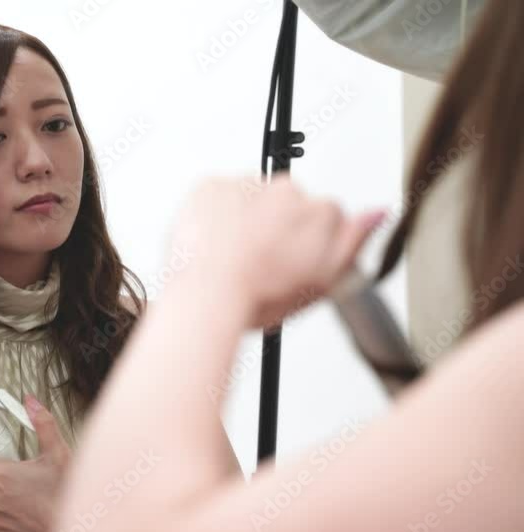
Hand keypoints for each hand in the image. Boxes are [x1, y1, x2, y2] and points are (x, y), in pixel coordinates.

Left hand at [0, 395, 70, 531]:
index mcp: (0, 475)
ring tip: (24, 492)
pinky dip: (5, 510)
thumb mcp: (57, 454)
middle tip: (17, 473)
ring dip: (0, 493)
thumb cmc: (64, 496)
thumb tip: (31, 403)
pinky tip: (24, 507)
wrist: (73, 531)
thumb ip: (42, 424)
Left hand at [171, 175, 384, 327]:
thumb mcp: (322, 282)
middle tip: (258, 261)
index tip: (290, 261)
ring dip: (244, 218)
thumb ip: (353, 242)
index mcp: (320, 213)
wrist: (206, 292)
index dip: (306, 242)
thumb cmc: (257, 295)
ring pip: (251, 197)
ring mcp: (248, 185)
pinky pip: (217, 194)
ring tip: (232, 256)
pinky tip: (213, 242)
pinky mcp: (212, 185)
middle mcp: (287, 191)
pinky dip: (214, 213)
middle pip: (287, 203)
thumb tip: (377, 214)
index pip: (325, 215)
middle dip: (276, 226)